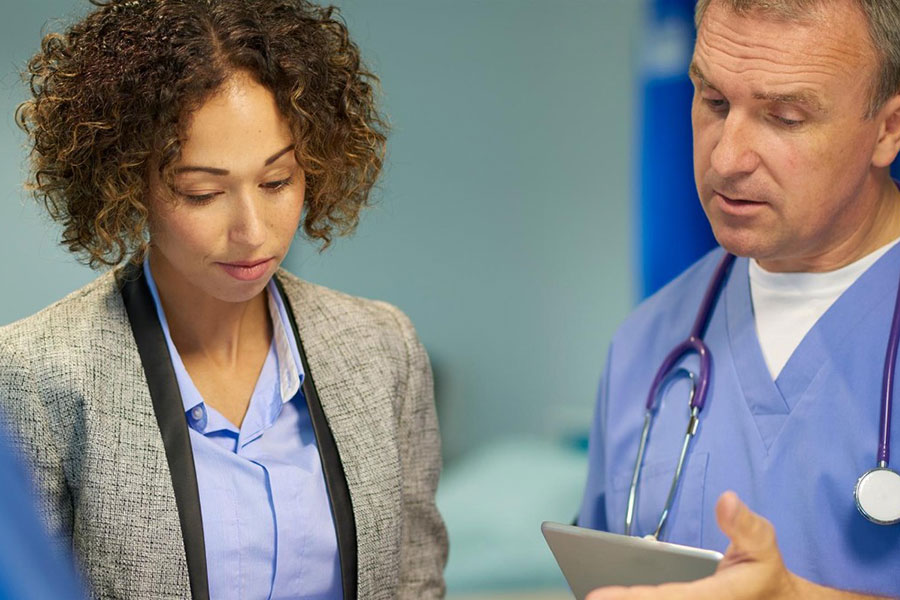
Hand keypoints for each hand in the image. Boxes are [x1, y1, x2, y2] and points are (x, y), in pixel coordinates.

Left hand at [586, 491, 802, 599]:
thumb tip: (726, 499)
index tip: (595, 596)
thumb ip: (745, 525)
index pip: (666, 598)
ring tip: (589, 596)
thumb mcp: (762, 545)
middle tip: (585, 595)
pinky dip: (638, 599)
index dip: (631, 598)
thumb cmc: (764, 572)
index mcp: (713, 597)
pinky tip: (609, 595)